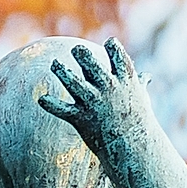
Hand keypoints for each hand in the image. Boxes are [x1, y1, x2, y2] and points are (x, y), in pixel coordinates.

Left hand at [39, 33, 152, 162]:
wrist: (132, 146)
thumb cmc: (138, 122)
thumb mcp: (141, 99)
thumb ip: (139, 85)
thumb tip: (145, 77)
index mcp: (125, 81)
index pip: (119, 58)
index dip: (114, 48)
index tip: (110, 41)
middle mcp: (108, 88)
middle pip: (93, 66)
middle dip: (83, 56)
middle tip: (76, 48)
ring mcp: (94, 103)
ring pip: (74, 84)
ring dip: (62, 72)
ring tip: (54, 63)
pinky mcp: (81, 118)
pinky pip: (62, 110)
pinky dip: (51, 104)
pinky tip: (41, 99)